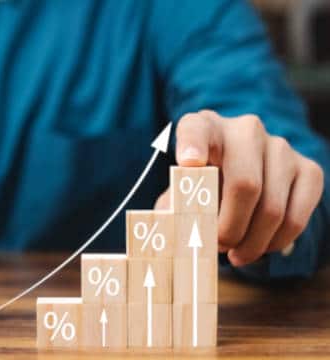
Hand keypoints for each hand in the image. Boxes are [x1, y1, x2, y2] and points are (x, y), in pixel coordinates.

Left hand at [155, 111, 323, 265]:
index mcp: (204, 128)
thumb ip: (173, 206)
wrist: (244, 173)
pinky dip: (275, 242)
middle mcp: (245, 130)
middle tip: (217, 246)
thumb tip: (169, 229)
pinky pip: (295, 217)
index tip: (188, 163)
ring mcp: (281, 148)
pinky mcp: (308, 169)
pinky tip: (260, 247)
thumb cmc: (203, 183)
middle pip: (244, 185)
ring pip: (272, 209)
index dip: (192, 145)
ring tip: (235, 253)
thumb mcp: (182, 190)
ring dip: (251, 243)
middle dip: (229, 228)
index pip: (196, 130)